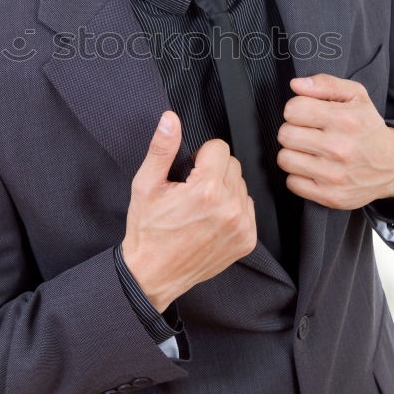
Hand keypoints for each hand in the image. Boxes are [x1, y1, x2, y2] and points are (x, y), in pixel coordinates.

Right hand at [121, 111, 256, 310]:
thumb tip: (171, 119)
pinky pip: (248, 207)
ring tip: (201, 207)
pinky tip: (211, 219)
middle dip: (213, 170)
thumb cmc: (148, 230)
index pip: (219, 147)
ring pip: (242, 185)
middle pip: (232, 164)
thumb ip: (162, 149)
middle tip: (191, 190)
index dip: (200, 156)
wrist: (153, 274)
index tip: (187, 172)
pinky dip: (233, 208)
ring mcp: (241, 226)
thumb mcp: (146, 185)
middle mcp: (229, 207)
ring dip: (225, 189)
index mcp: (205, 190)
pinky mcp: (247, 240)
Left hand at [276, 73, 393, 209]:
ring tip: (309, 150)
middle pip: (285, 134)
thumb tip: (295, 84)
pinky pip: (291, 182)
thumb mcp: (355, 96)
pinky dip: (298, 175)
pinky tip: (313, 168)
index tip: (306, 114)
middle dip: (292, 130)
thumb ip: (325, 84)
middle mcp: (339, 148)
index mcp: (344, 119)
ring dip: (293, 153)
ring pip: (284, 159)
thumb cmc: (367, 127)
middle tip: (308, 133)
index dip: (296, 109)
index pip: (293, 109)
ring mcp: (334, 175)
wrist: (393, 165)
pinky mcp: (330, 196)